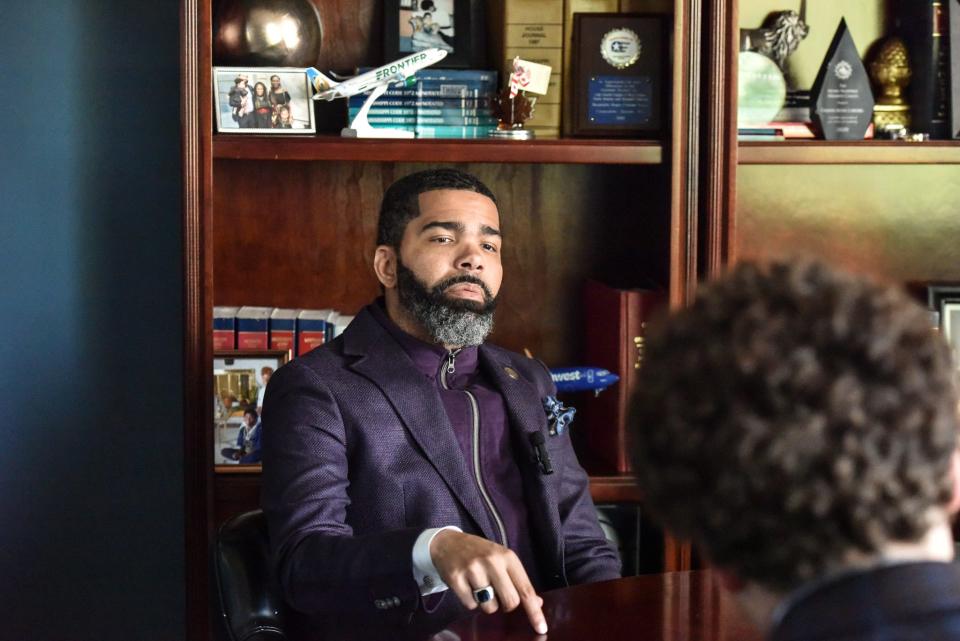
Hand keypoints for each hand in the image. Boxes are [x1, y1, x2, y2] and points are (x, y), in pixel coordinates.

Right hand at [430, 530, 546, 633]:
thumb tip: (537, 603)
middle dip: (506, 605)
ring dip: (486, 604)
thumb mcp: (502, 560)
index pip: (525, 589)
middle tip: (498, 595)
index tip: (541, 627)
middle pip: (510, 602)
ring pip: (489, 607)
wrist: (448, 542)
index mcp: (508, 557)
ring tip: (479, 587)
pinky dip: (470, 601)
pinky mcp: (456, 578)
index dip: (534, 611)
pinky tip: (467, 586)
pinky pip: (470, 605)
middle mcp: (492, 561)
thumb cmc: (480, 553)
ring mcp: (473, 569)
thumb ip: (518, 580)